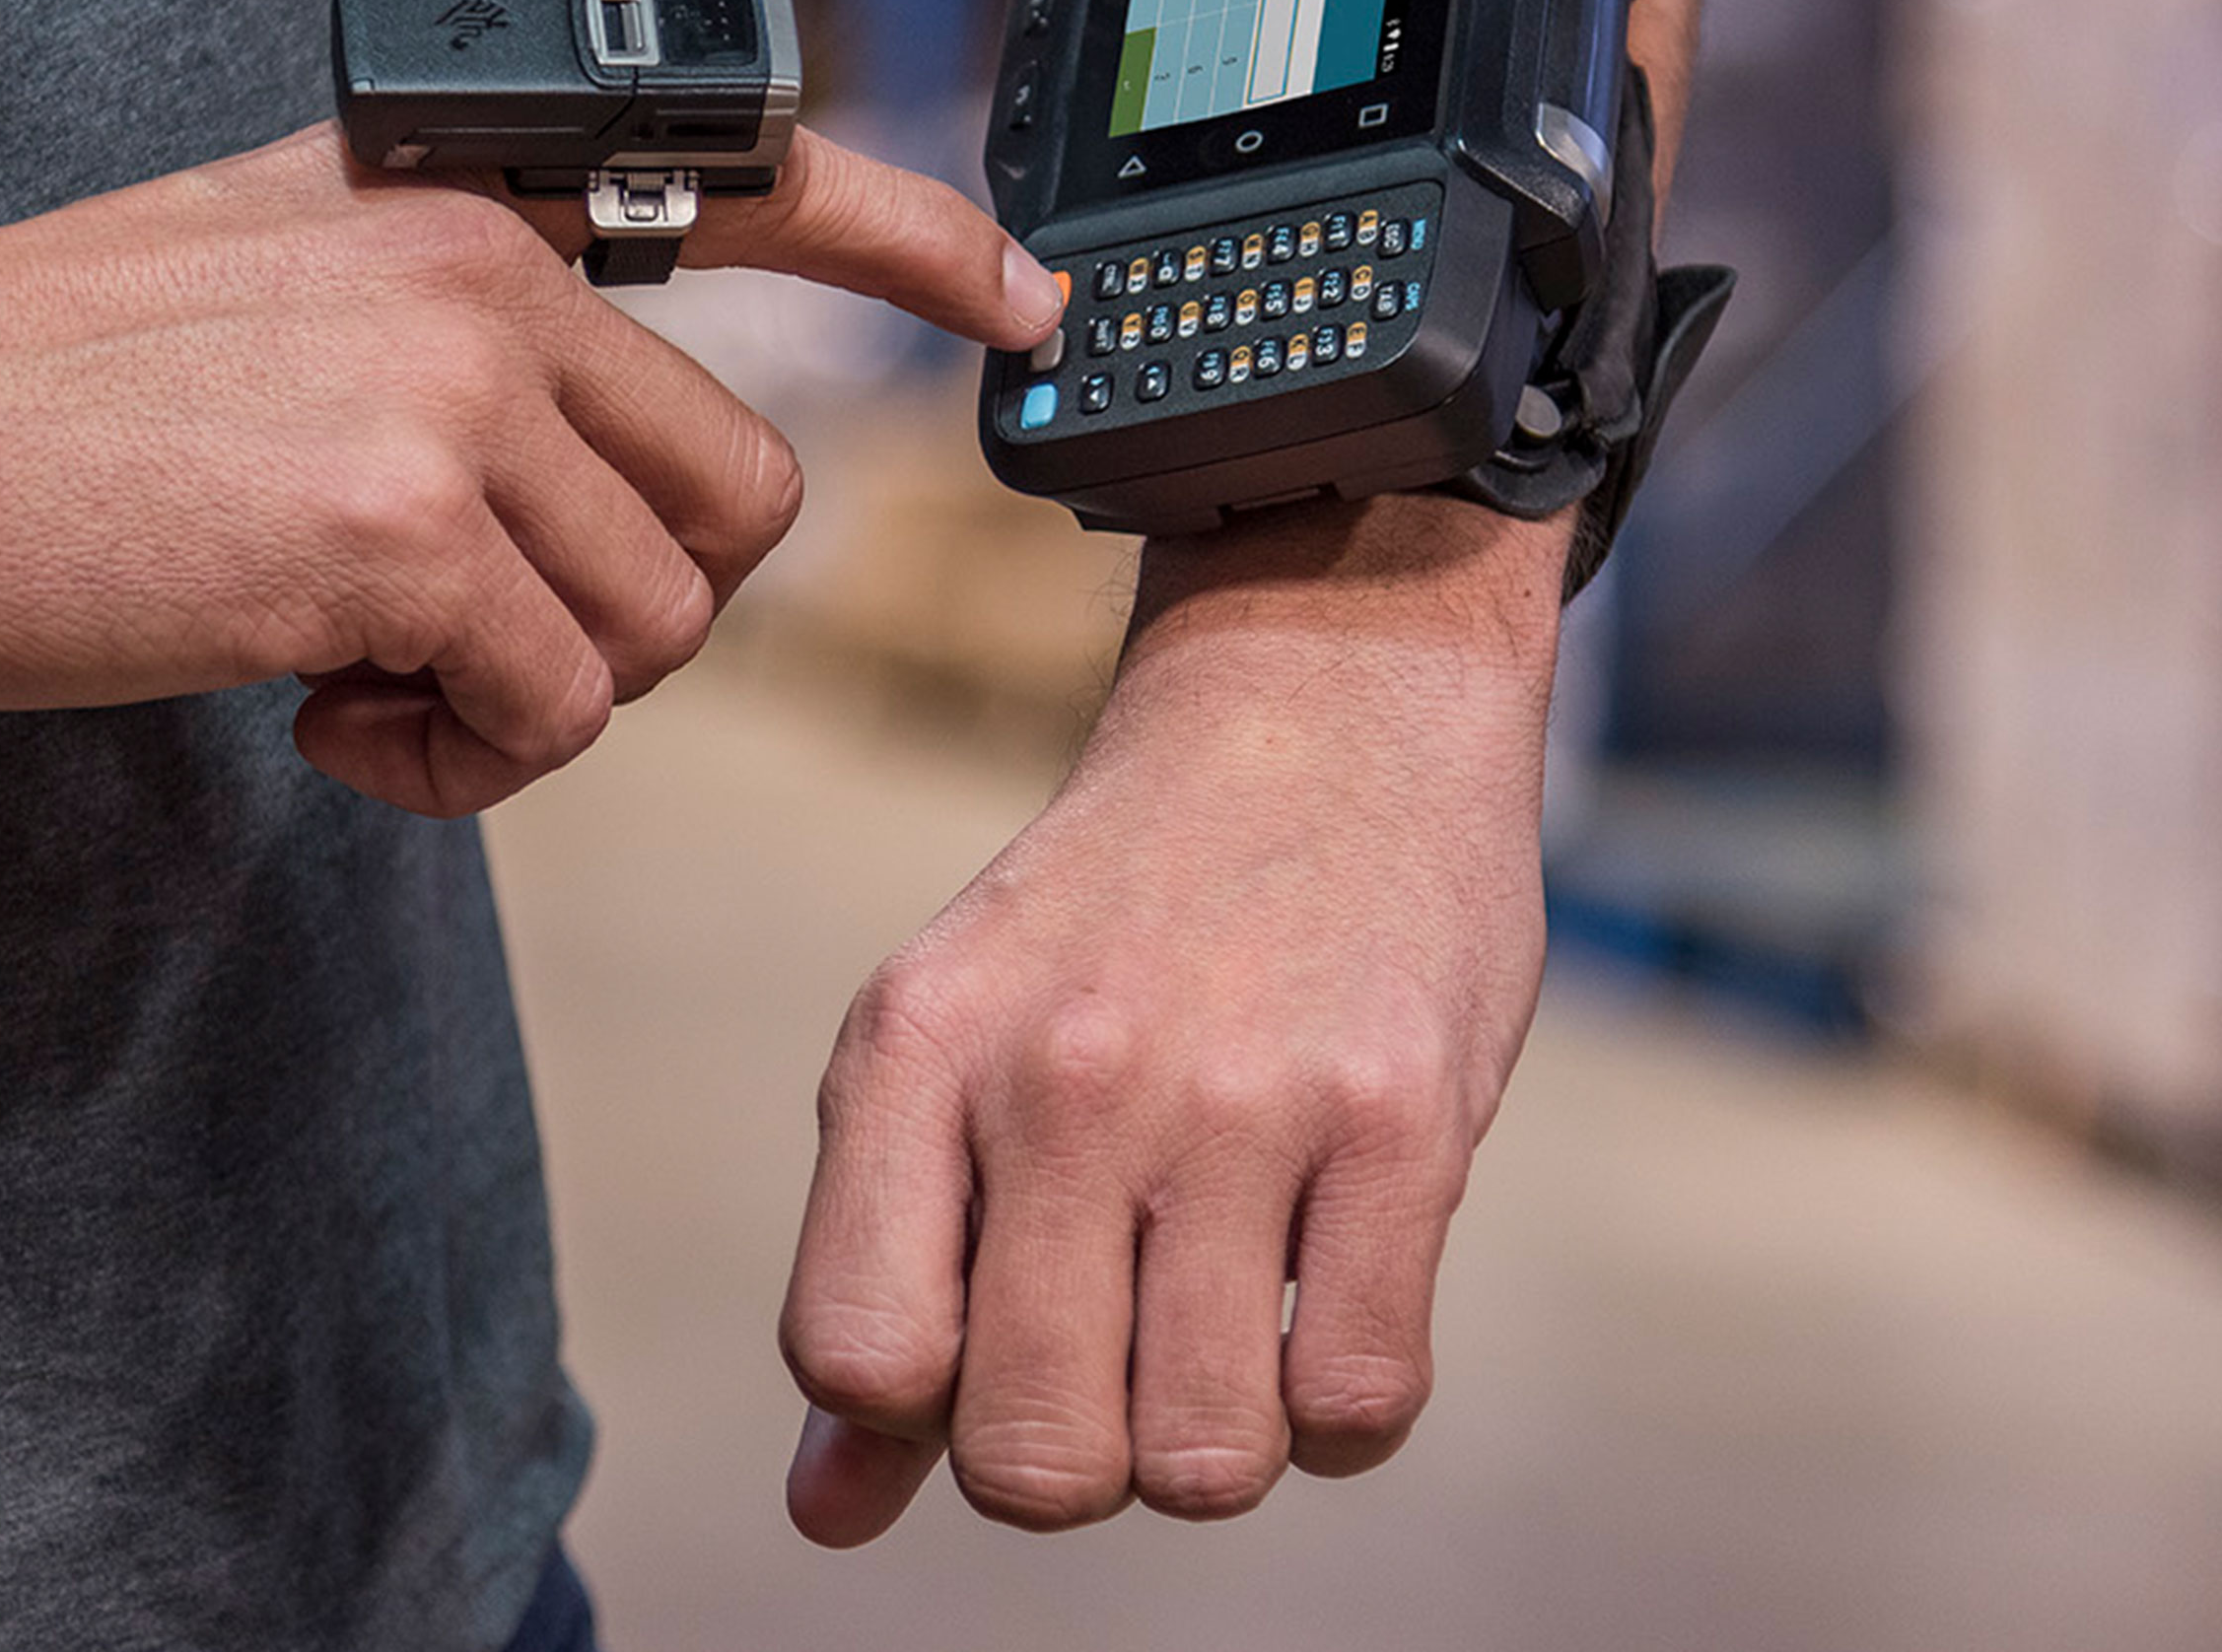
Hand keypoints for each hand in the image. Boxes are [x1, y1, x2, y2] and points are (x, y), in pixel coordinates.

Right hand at [0, 123, 1059, 815]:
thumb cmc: (18, 384)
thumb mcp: (264, 273)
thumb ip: (442, 323)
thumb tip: (579, 473)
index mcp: (458, 191)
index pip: (759, 182)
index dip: (920, 243)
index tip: (1026, 304)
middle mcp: (488, 268)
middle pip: (730, 507)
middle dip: (629, 616)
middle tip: (463, 652)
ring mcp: (450, 391)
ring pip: (651, 630)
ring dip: (530, 708)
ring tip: (362, 690)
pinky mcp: (392, 531)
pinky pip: (548, 710)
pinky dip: (457, 762)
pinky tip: (316, 723)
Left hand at [777, 495, 1561, 1533]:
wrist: (1320, 704)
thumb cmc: (1115, 920)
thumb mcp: (953, 1042)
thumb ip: (887, 1270)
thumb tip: (822, 1516)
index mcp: (913, 1049)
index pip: (855, 1357)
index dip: (923, 1407)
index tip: (987, 1334)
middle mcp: (1058, 1073)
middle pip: (1032, 1458)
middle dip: (1080, 1458)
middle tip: (1121, 1349)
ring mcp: (1233, 1096)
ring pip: (1202, 1463)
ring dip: (1218, 1437)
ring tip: (1225, 1311)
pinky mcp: (1399, 1117)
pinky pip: (1355, 1401)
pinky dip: (1341, 1404)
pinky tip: (1323, 1288)